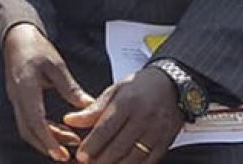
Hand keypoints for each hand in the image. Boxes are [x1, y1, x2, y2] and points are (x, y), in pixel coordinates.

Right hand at [3, 23, 93, 161]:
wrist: (16, 37)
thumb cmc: (35, 47)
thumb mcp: (56, 64)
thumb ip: (70, 87)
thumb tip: (89, 106)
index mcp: (25, 88)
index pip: (35, 120)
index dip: (48, 139)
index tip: (61, 154)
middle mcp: (17, 97)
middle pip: (28, 131)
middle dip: (47, 146)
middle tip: (67, 157)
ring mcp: (16, 99)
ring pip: (27, 128)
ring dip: (47, 139)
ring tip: (71, 142)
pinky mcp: (19, 99)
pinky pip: (29, 120)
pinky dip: (44, 130)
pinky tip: (62, 131)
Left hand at [64, 67, 183, 162]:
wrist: (173, 86)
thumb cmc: (138, 87)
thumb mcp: (114, 91)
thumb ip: (93, 109)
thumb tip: (69, 120)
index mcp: (127, 103)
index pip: (106, 128)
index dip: (92, 145)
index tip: (80, 156)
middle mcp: (143, 119)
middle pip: (119, 146)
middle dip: (101, 160)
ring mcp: (157, 132)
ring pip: (134, 157)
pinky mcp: (166, 142)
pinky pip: (150, 161)